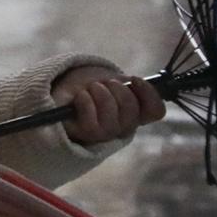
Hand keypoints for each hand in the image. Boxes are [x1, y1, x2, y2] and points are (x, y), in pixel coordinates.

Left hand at [51, 68, 166, 146]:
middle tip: (106, 82)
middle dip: (119, 92)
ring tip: (92, 88)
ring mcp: (104, 135)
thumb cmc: (88, 84)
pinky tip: (80, 97)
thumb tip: (137, 83)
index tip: (134, 79)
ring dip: (102, 96)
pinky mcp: (85, 137)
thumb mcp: (111, 80)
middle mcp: (122, 127)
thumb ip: (128, 85)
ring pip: (113, 122)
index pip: (155, 111)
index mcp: (134, 112)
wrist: (60, 89)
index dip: (149, 94)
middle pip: (132, 114)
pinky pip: (93, 126)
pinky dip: (86, 104)